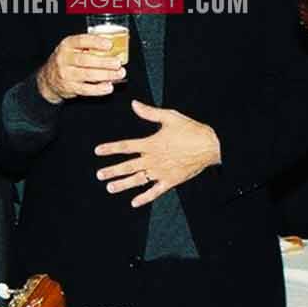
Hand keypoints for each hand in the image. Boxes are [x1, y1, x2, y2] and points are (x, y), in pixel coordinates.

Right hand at [36, 31, 126, 102]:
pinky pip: (86, 89)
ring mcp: (66, 74)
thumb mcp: (72, 48)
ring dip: (106, 75)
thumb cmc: (67, 60)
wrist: (49, 78)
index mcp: (67, 45)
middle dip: (104, 62)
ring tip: (119, 74)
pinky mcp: (69, 87)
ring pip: (88, 75)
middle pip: (86, 60)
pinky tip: (109, 87)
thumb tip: (114, 48)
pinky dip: (99, 89)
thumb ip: (88, 46)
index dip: (96, 42)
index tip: (109, 44)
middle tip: (118, 63)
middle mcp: (64, 59)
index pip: (81, 41)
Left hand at [93, 100, 221, 205]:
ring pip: (138, 180)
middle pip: (128, 166)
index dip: (110, 148)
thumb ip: (149, 112)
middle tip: (99, 175)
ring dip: (123, 184)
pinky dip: (144, 197)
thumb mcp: (170, 116)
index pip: (126, 146)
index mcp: (151, 143)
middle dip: (112, 170)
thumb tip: (134, 104)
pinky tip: (134, 202)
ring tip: (110, 188)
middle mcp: (153, 159)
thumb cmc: (191, 129)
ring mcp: (161, 172)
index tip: (97, 151)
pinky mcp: (171, 181)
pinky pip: (155, 191)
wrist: (210, 145)